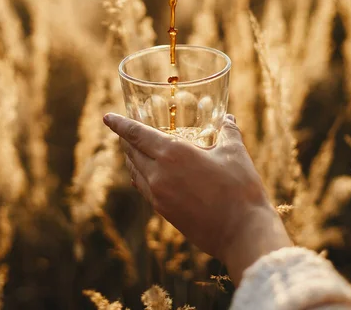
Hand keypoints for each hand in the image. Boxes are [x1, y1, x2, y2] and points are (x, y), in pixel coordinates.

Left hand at [103, 113, 291, 285]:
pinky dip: (140, 177)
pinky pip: (144, 189)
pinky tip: (144, 176)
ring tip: (134, 150)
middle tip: (124, 130)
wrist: (243, 233)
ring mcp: (159, 196)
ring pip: (136, 172)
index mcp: (172, 153)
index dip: (120, 124)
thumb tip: (228, 118)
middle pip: (132, 152)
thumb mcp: (235, 152)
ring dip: (132, 158)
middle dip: (126, 139)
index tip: (107, 116)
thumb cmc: (240, 188)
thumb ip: (228, 132)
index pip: (137, 134)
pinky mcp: (165, 213)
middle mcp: (159, 174)